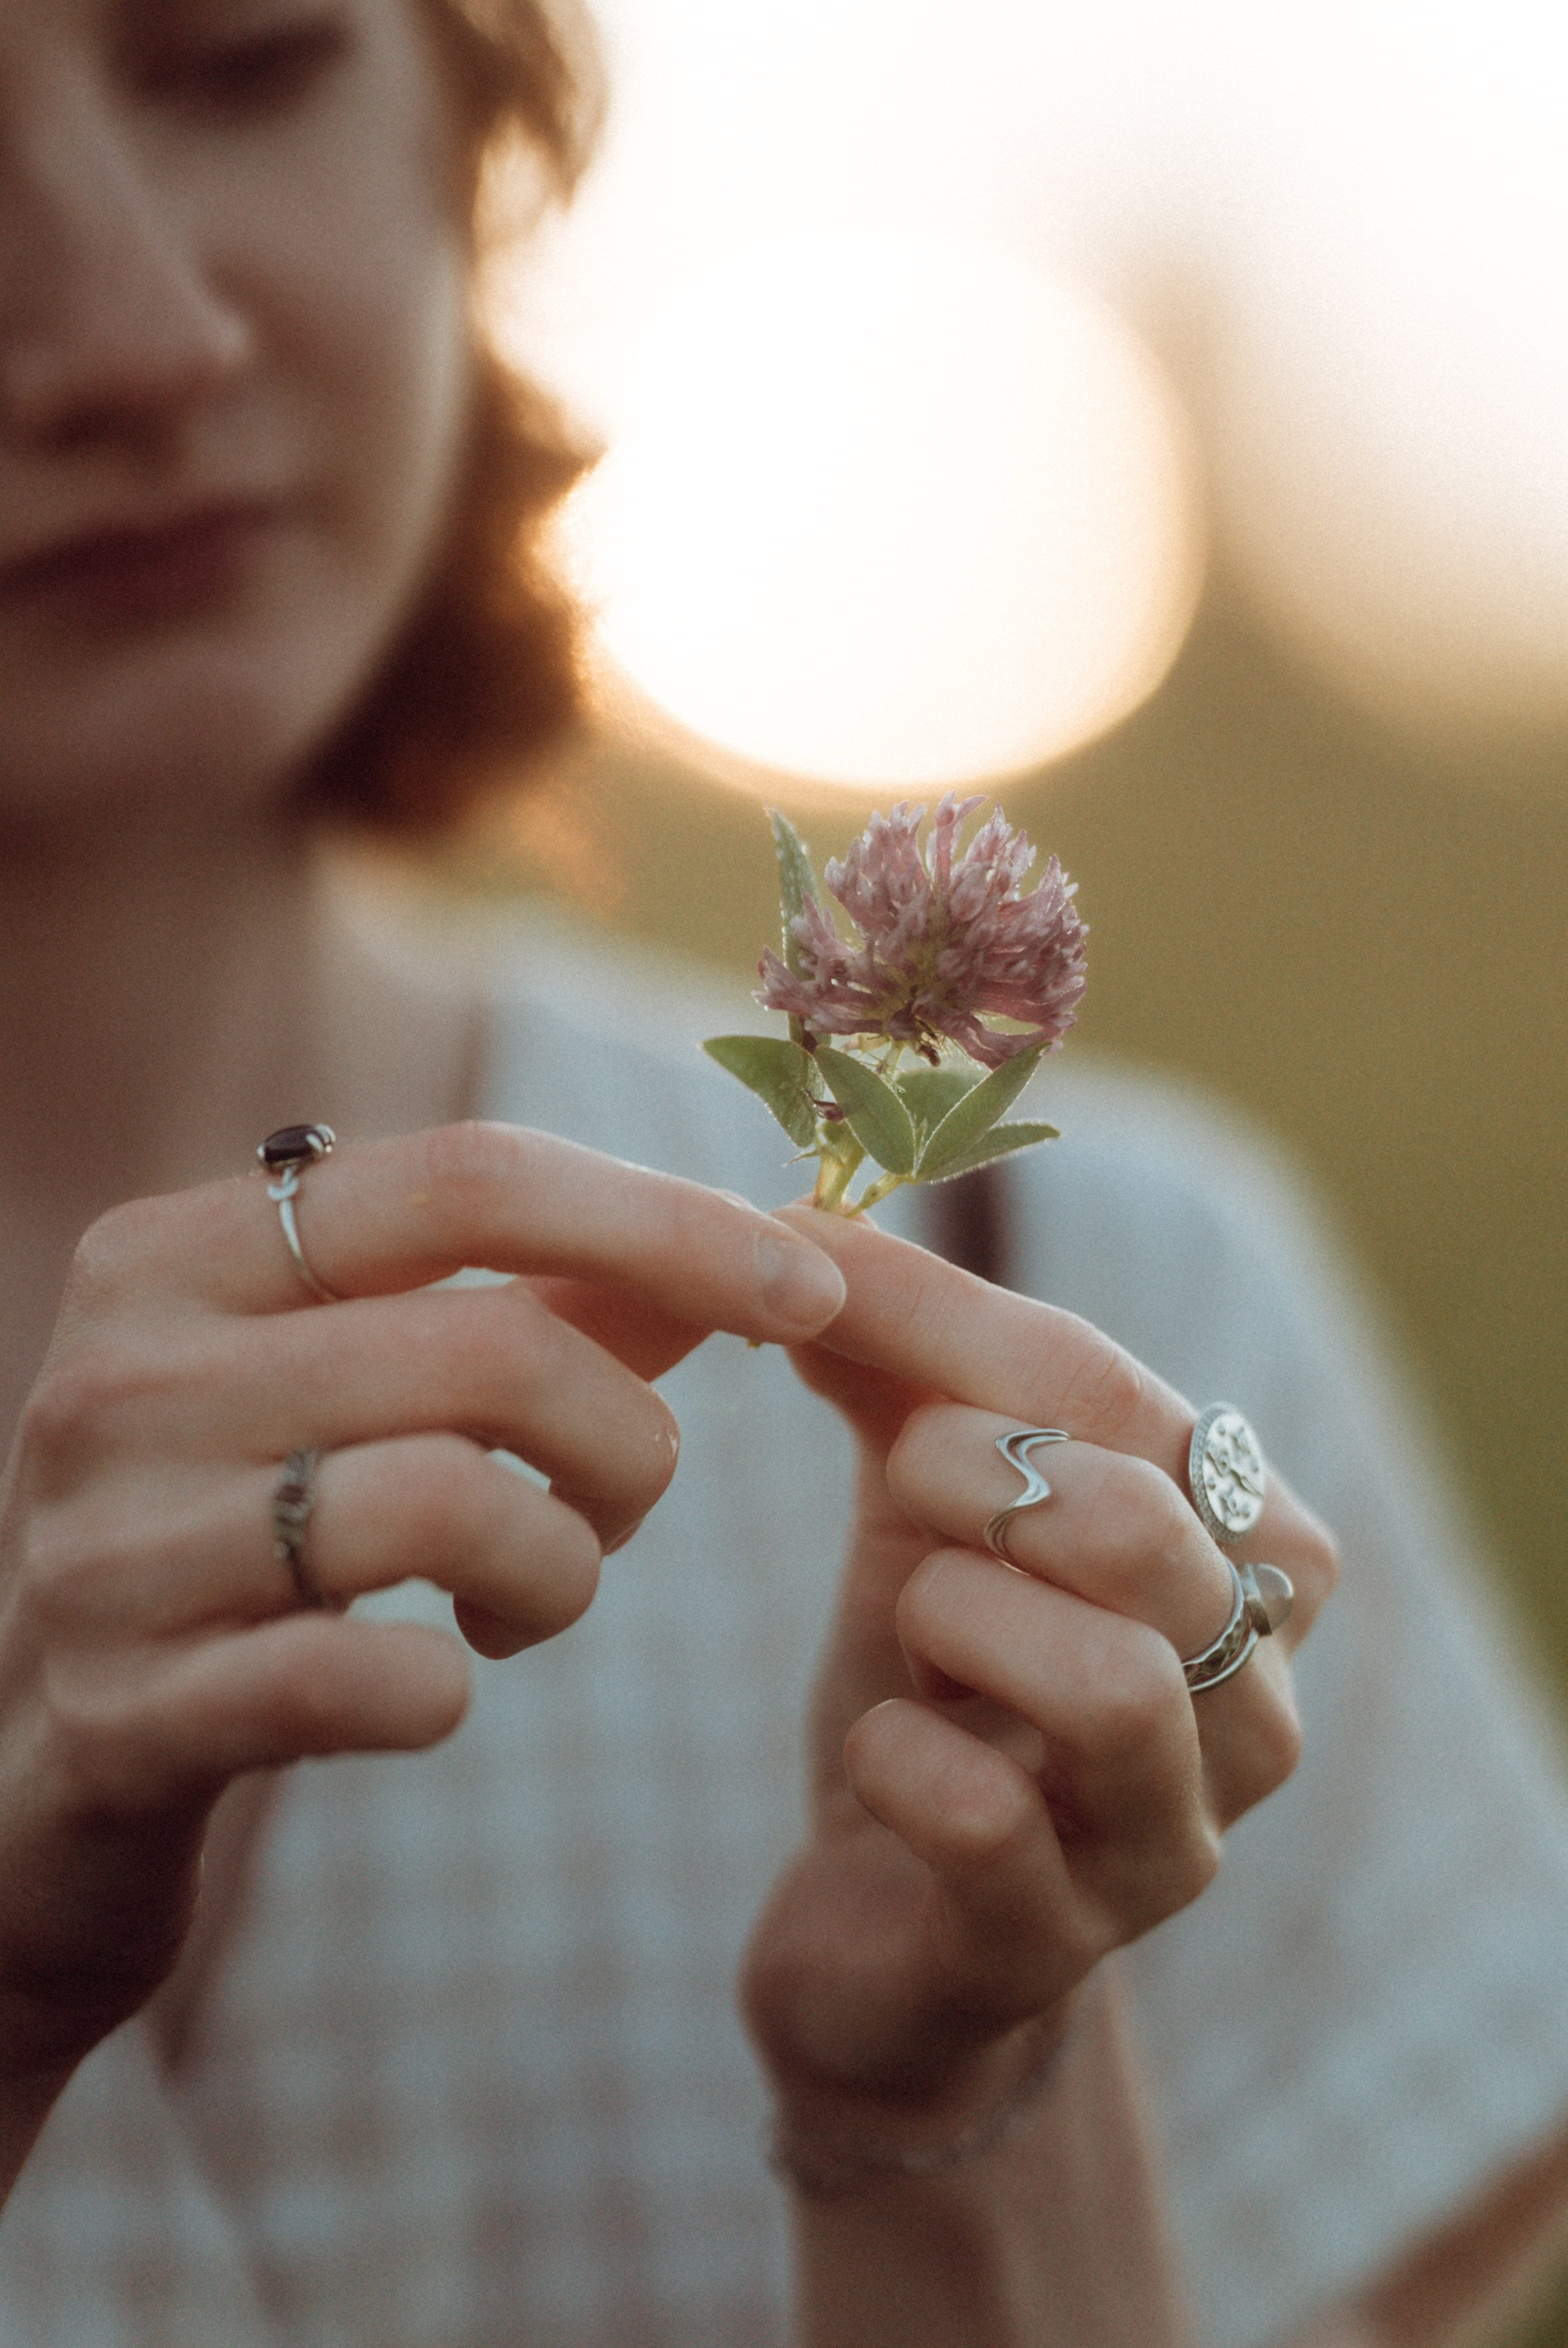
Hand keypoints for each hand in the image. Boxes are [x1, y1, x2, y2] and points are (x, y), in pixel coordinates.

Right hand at [0, 1123, 844, 2148]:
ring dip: (562, 1568)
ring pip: (451, 1504)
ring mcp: (109, 1550)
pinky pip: (367, 1682)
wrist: (16, 1779)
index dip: (667, 1222)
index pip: (471, 1178)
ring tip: (534, 1600)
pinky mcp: (125, 1716)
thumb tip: (738, 1252)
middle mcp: (123, 1376)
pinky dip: (448, 1691)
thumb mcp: (345, 1394)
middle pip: (492, 1349)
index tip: (811, 1287)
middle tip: (626, 1503)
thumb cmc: (232, 1543)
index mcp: (178, 1254)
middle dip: (631, 1441)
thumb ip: (528, 1312)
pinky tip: (438, 1688)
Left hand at [741, 1206, 1335, 2156]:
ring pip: (1111, 1682)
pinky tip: (880, 1755)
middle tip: (892, 1481)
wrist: (889, 1924)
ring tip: (915, 1631)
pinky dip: (898, 1758)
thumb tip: (810, 1227)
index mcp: (1248, 1557)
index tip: (800, 1251)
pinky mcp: (1064, 1948)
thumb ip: (896, 1374)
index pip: (1114, 1388)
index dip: (940, 1312)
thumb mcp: (926, 1512)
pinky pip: (987, 1823)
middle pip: (1139, 1523)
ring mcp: (1174, 1837)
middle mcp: (1257, 1698)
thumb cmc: (935, 1684)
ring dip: (957, 1621)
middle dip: (972, 1475)